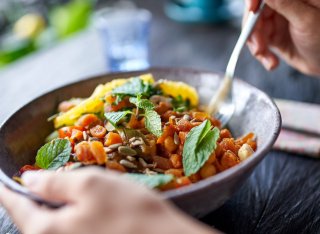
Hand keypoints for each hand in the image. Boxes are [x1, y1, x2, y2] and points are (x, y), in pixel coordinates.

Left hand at [0, 168, 217, 233]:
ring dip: (51, 205)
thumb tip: (30, 180)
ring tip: (54, 189)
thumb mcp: (90, 186)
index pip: (17, 208)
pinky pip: (69, 227)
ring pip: (53, 223)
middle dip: (29, 198)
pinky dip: (68, 212)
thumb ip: (55, 183)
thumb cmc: (127, 209)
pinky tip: (80, 202)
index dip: (8, 191)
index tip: (2, 181)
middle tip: (30, 181)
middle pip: (33, 219)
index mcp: (49, 229)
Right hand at [244, 0, 319, 76]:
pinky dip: (261, 54)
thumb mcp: (306, 20)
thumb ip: (284, 3)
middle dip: (254, 31)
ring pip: (253, 28)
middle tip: (259, 48)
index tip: (251, 9)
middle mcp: (283, 4)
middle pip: (255, 11)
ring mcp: (276, 19)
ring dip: (257, 46)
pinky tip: (271, 62)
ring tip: (269, 60)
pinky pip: (256, 41)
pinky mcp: (271, 34)